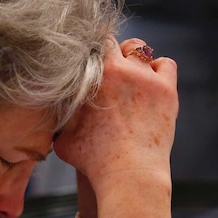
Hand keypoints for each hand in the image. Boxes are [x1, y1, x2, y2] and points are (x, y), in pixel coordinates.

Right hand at [53, 38, 177, 195]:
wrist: (128, 173)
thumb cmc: (92, 160)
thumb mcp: (63, 137)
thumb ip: (60, 117)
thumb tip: (50, 111)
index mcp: (95, 75)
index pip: (95, 43)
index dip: (93, 49)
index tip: (92, 59)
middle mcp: (122, 69)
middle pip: (118, 43)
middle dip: (114, 53)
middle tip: (111, 71)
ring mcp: (147, 78)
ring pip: (141, 50)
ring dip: (136, 59)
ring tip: (131, 77)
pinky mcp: (167, 90)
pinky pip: (166, 65)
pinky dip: (158, 70)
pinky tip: (151, 84)